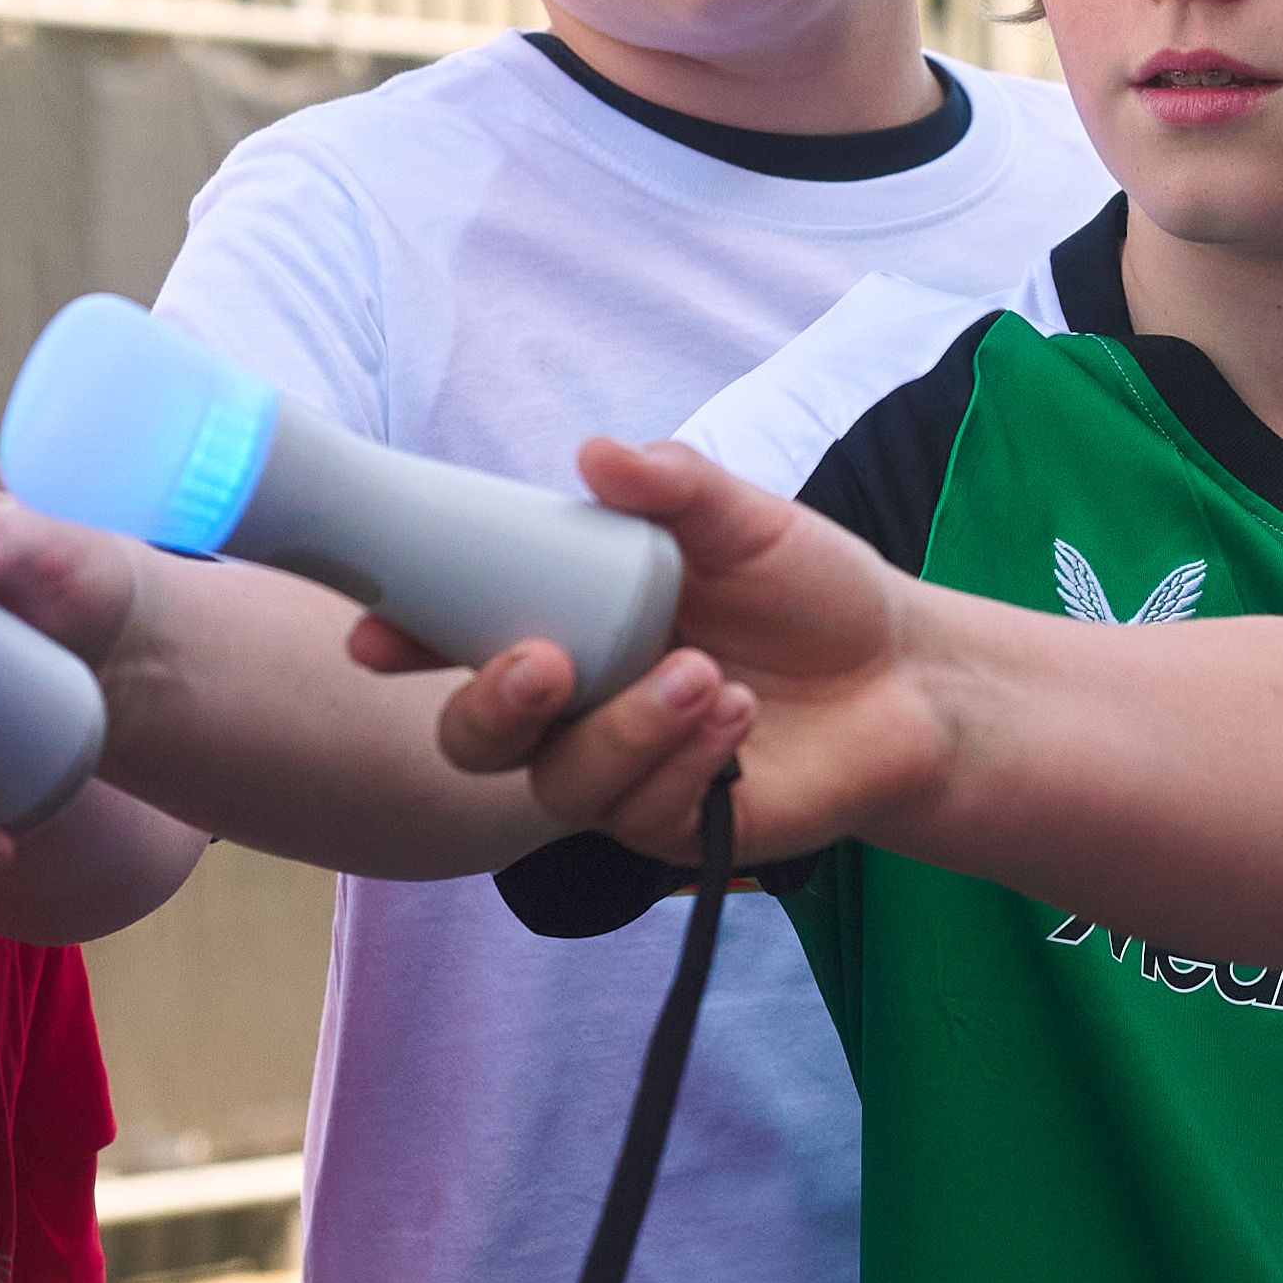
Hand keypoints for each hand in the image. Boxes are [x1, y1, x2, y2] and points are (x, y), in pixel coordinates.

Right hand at [416, 437, 943, 860]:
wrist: (906, 676)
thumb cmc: (810, 591)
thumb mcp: (745, 521)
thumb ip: (675, 486)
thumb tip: (597, 455)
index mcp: (570, 622)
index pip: (458, 636)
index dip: (404, 637)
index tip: (376, 636)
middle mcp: (577, 705)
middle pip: (475, 737)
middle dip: (492, 707)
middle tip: (548, 665)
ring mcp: (620, 774)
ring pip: (562, 784)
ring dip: (624, 730)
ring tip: (706, 675)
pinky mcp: (673, 827)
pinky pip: (640, 814)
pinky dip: (685, 759)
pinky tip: (736, 716)